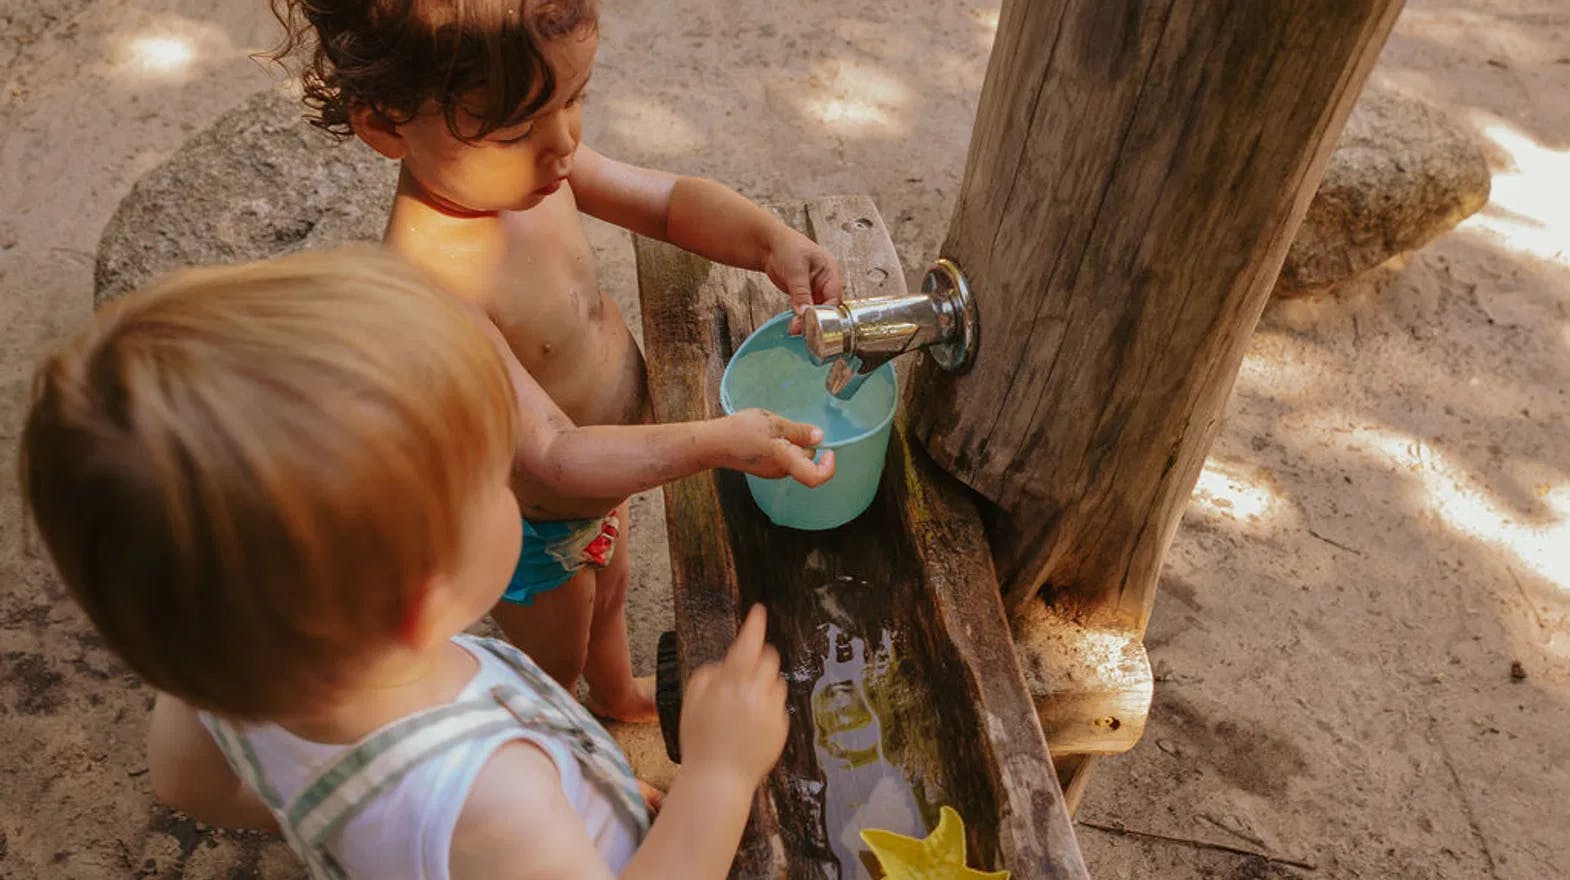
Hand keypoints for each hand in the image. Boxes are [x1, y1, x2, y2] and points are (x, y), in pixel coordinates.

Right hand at [678, 605, 788, 789]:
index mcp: (733, 681)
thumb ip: (707, 676)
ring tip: (742, 707)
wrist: (719, 780)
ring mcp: (773, 710)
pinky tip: (748, 727)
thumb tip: (723, 666)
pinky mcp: (782, 727)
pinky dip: (767, 708)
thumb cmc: (700, 741)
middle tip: (742, 673)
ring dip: (763, 685)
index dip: (754, 624)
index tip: (758, 612)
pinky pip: (778, 706)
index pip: (749, 641)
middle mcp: (757, 691)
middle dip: (758, 658)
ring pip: (776, 682)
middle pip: (769, 658)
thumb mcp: (690, 702)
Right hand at [719, 409, 835, 486]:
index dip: (828, 467)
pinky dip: (781, 444)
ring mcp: (772, 470)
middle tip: (792, 424)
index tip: (829, 451)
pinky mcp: (764, 466)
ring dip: (792, 442)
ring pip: (793, 457)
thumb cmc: (740, 432)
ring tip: (775, 426)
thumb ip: (798, 431)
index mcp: (786, 462)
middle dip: (806, 443)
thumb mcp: (773, 424)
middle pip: (806, 461)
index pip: (816, 477)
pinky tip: (767, 432)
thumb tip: (820, 438)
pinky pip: (781, 456)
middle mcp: (781, 471)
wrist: (713, 443)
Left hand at [761, 229, 844, 334]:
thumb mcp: (796, 269)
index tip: (815, 322)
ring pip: (817, 311)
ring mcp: (815, 289)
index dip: (827, 312)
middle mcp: (825, 282)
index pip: (835, 297)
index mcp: (830, 272)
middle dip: (817, 319)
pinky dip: (801, 318)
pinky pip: (807, 310)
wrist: (769, 244)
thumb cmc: (786, 246)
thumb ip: (801, 292)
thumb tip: (805, 312)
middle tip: (805, 330)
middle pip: (828, 307)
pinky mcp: (804, 295)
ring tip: (797, 329)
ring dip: (808, 321)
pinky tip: (795, 325)